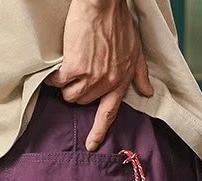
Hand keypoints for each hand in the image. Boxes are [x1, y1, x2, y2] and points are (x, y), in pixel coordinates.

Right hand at [46, 0, 153, 150]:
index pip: (109, 113)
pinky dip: (54, 76)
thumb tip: (147, 91)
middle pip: (83, 102)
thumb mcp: (136, 49)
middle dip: (78, 91)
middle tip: (78, 73)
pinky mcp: (75, 68)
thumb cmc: (119, 22)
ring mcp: (91, 77)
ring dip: (65, 85)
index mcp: (121, 81)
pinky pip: (58, 82)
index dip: (99, 132)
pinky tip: (57, 67)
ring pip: (69, 95)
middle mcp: (107, 83)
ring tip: (68, 68)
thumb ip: (140, 73)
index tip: (91, 145)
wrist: (103, 4)